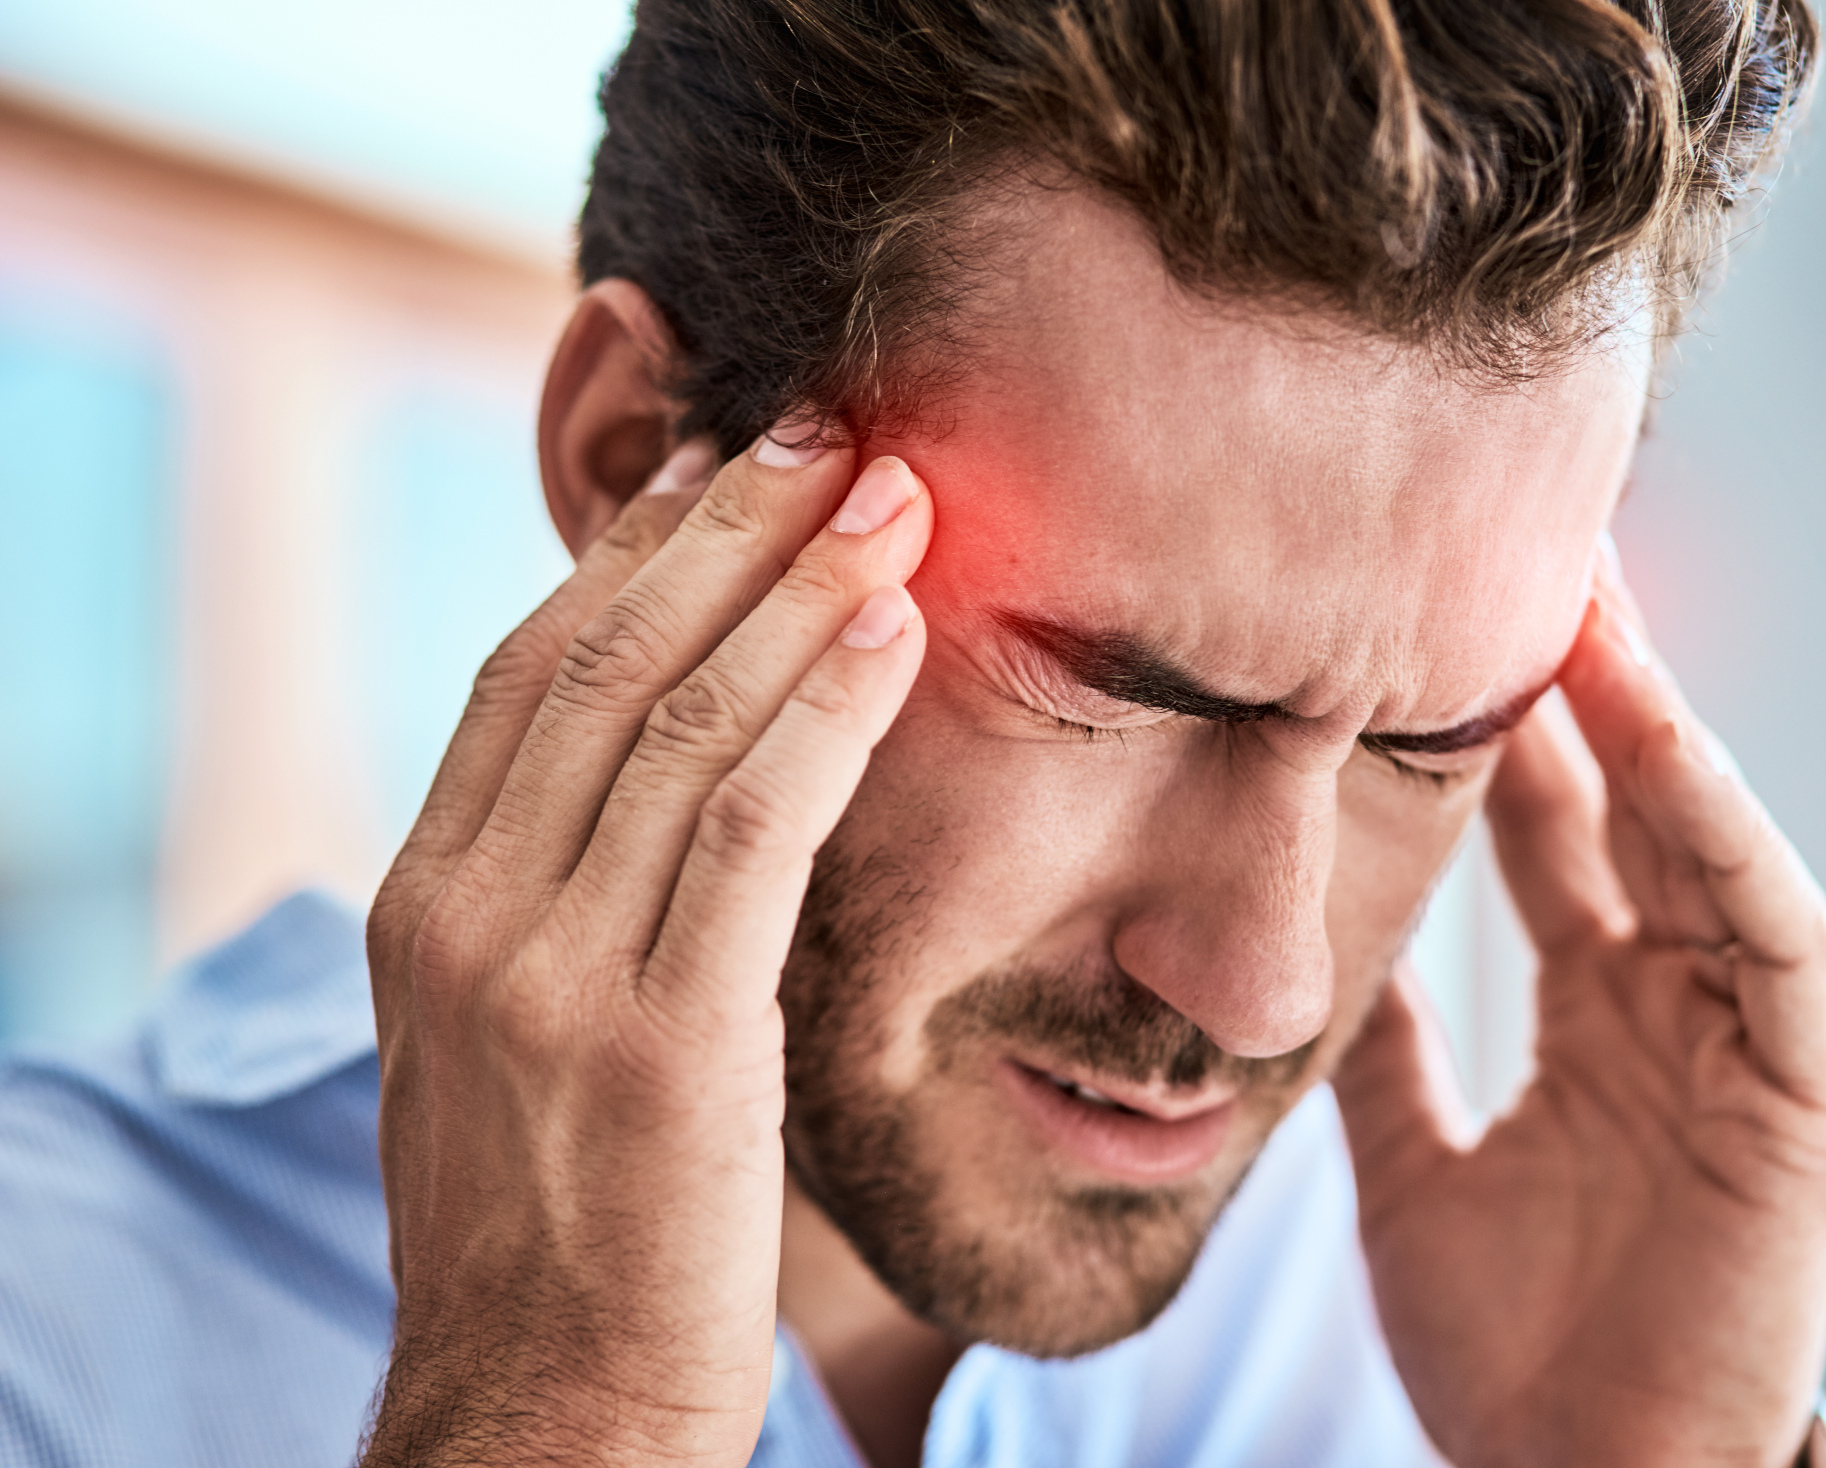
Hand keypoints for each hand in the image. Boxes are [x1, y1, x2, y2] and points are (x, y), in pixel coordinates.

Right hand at [359, 432, 931, 1464]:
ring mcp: (550, 974)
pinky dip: (823, 708)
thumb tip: (643, 781)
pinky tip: (890, 625)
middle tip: (823, 421)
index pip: (528, 673)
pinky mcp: (656, 1041)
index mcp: (426, 901)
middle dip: (723, 526)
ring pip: (680, 720)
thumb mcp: (509, 1037)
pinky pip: (749, 826)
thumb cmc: (556, 1223)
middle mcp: (468, 915)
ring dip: (794, 583)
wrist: (543, 1411)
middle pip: (603, 662)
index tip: (717, 463)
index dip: (627, 551)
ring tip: (890, 486)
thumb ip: (552, 900)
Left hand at [1332, 548, 1825, 1467]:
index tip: (1436, 616)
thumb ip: (1384, 1051)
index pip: (1554, 833)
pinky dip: (1725, 838)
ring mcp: (1742, 1044)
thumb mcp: (1411, 1164)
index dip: (1505, 725)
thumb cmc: (1505, 1348)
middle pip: (1631, 807)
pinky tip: (1666, 747)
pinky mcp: (1803, 1099)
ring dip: (1656, 724)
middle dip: (1585, 684)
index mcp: (1592, 1015)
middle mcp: (1672, 1005)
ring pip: (1706, 844)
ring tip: (1590, 606)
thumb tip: (1317, 949)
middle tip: (1521, 551)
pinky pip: (1773, 940)